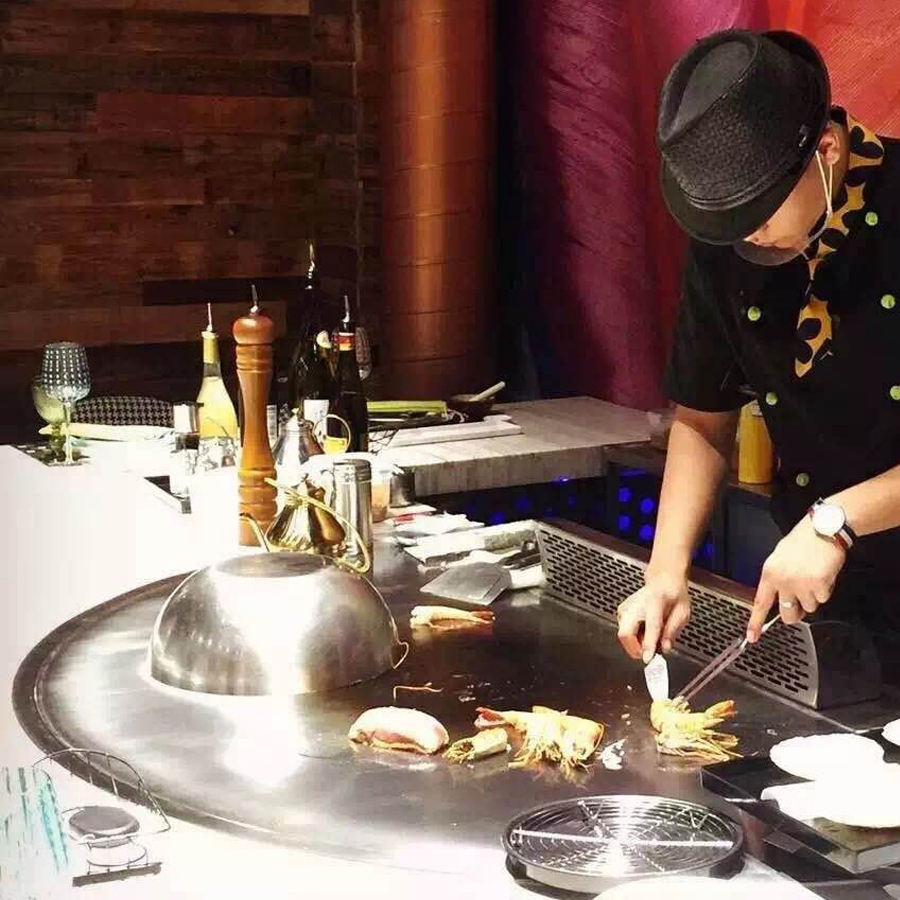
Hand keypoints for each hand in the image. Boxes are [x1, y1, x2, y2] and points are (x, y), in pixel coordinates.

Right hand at [617, 571, 690, 662]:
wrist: (662, 580)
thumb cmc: (673, 594)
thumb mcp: (682, 612)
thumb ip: (673, 630)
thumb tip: (665, 648)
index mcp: (655, 601)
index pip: (650, 626)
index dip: (648, 643)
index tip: (648, 658)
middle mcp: (635, 604)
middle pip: (625, 633)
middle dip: (636, 648)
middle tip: (650, 652)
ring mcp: (625, 608)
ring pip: (623, 635)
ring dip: (636, 643)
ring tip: (652, 636)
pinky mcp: (621, 613)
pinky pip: (624, 633)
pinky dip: (634, 638)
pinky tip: (644, 631)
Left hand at [746, 516, 846, 641]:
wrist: (823, 529)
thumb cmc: (802, 541)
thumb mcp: (779, 557)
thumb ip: (777, 578)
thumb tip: (779, 596)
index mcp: (769, 573)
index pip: (760, 603)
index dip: (755, 621)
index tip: (752, 636)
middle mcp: (783, 581)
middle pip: (787, 613)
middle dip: (794, 614)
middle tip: (800, 603)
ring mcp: (801, 585)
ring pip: (809, 607)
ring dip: (813, 597)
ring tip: (813, 576)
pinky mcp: (819, 585)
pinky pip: (823, 598)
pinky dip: (825, 589)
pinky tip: (823, 574)